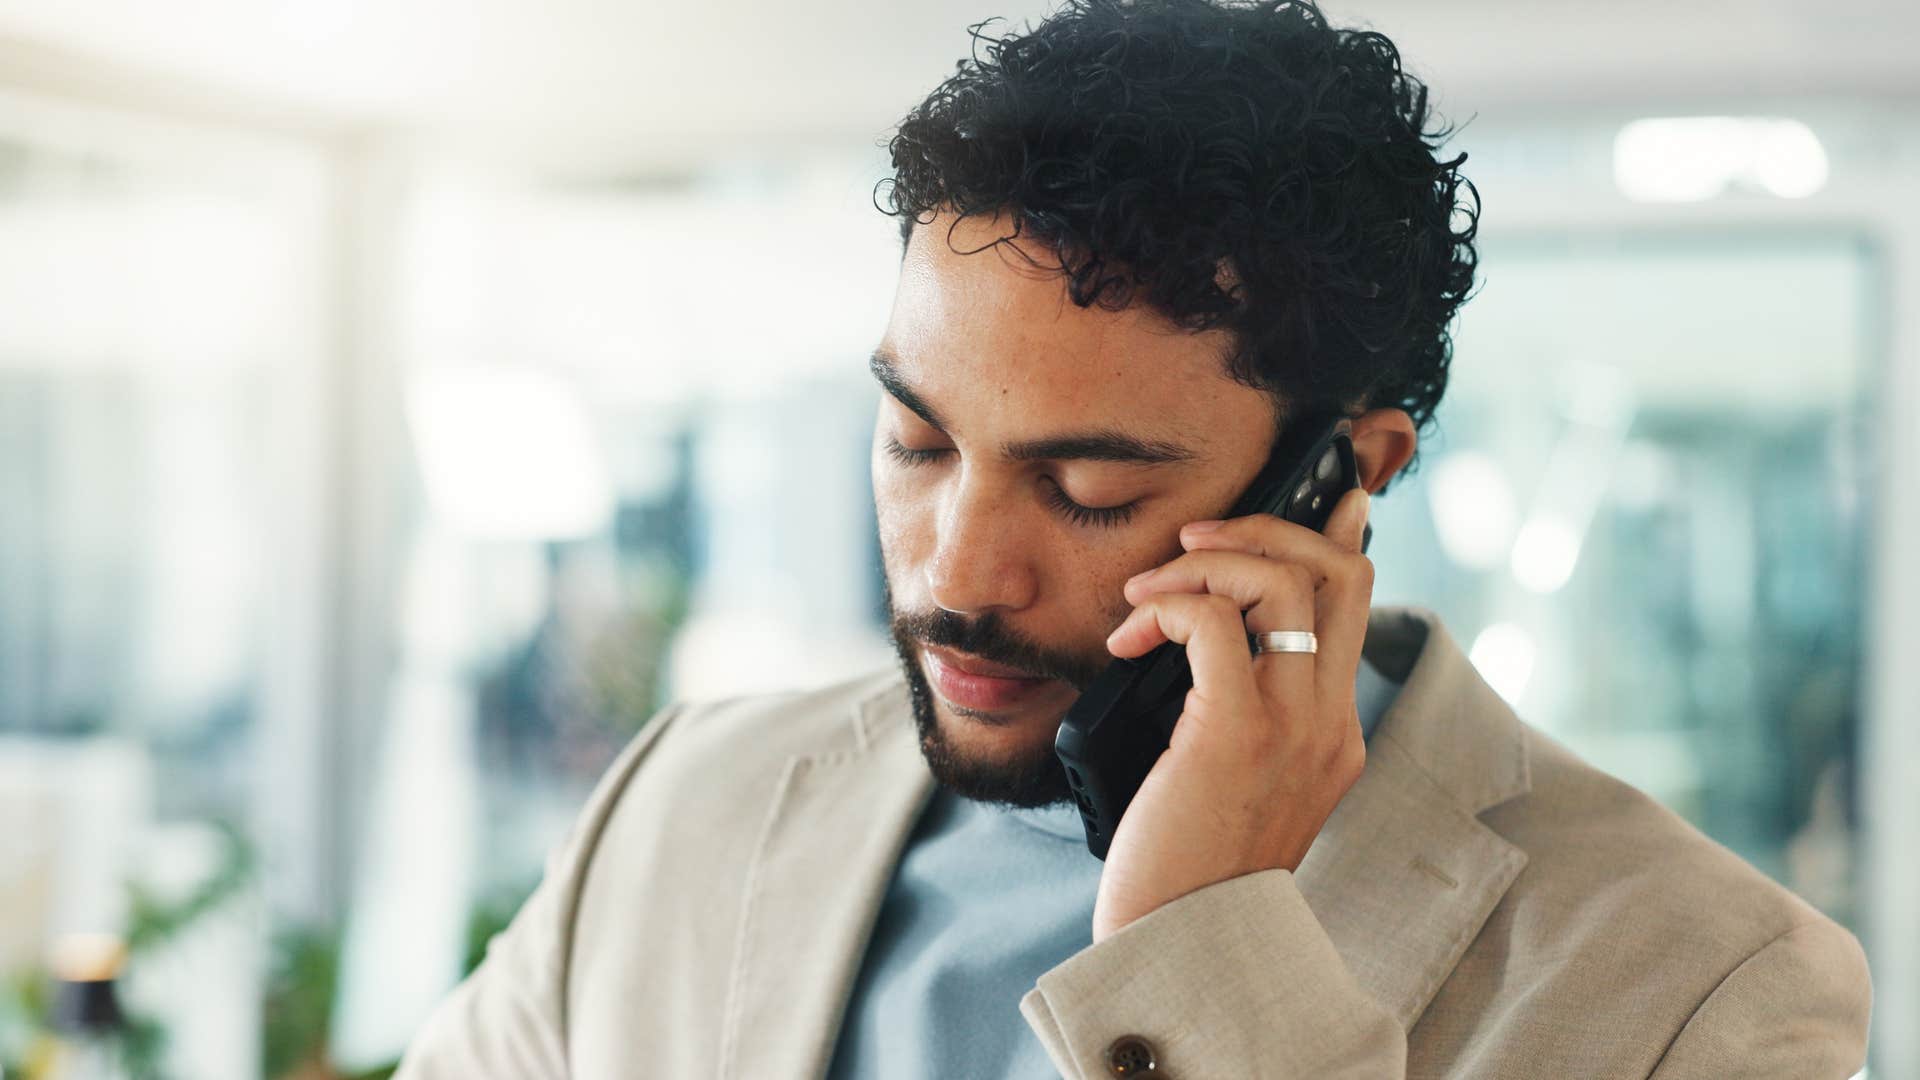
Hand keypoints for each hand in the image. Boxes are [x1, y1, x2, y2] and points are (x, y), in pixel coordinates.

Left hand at [1090, 487, 1373, 942]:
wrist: (1176, 939)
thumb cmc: (1183, 860)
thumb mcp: (1231, 777)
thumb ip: (1239, 709)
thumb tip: (1206, 637)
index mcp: (1334, 731)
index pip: (1359, 602)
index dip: (1339, 537)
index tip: (1326, 495)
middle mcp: (1328, 721)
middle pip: (1339, 572)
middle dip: (1269, 528)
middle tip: (1196, 541)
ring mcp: (1291, 726)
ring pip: (1285, 582)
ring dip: (1206, 563)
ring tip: (1148, 594)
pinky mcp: (1235, 732)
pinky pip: (1216, 621)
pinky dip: (1171, 603)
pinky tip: (1134, 633)